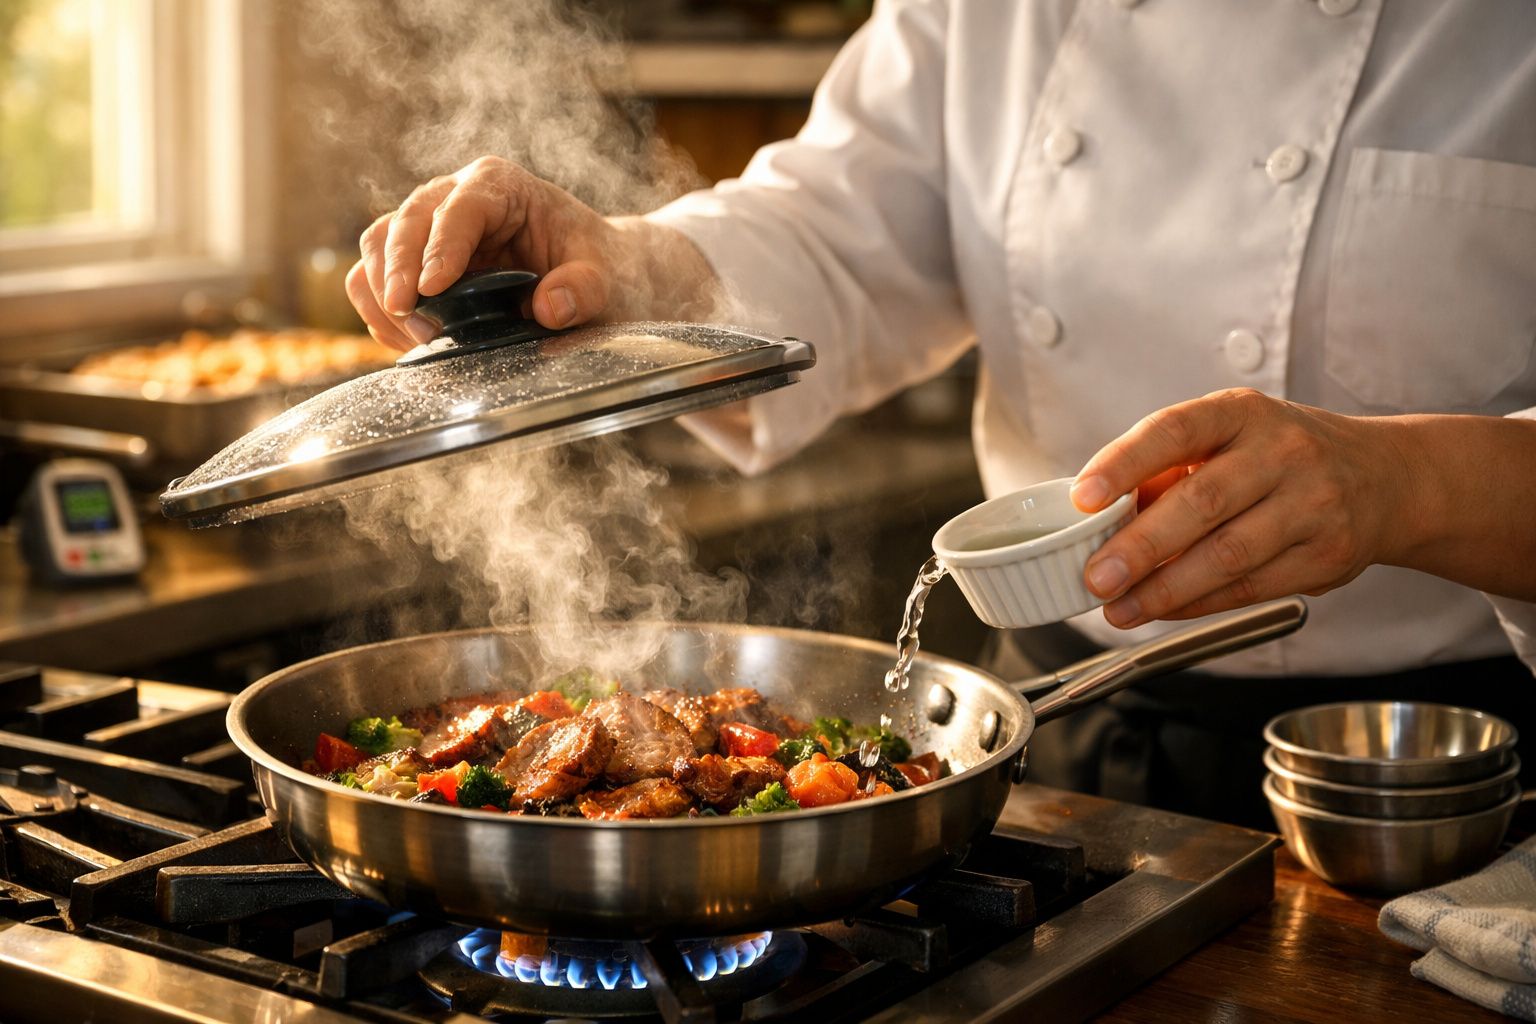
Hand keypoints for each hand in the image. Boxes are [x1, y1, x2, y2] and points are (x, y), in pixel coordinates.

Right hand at [345, 156, 623, 350]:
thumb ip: (584, 289)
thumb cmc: (596, 267)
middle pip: (403, 223)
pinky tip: (409, 343)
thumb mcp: (605, 278)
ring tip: (417, 338)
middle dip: (397, 272)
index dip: (440, 247)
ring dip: (382, 294)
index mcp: (500, 186)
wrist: (592, 275)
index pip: (459, 208)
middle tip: (411, 320)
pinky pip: (373, 281)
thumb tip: (550, 308)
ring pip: (376, 247)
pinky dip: (379, 313)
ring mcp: (428, 229)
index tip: (431, 288)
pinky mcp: (413, 262)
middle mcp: (454, 197)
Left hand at [1069, 388, 1414, 626]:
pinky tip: (1163, 610)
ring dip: (1164, 589)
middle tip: (1095, 577)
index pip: (1175, 430)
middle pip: (1201, 503)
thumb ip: (1168, 471)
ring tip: (1118, 608)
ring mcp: (1312, 504)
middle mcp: (1282, 452)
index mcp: (1242, 413)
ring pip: (1227, 555)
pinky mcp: (1327, 555)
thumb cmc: (1282, 456)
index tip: (1083, 497)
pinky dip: (1199, 604)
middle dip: (1139, 547)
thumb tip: (1099, 521)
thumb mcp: (1230, 438)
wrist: (1386, 478)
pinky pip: (1250, 587)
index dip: (1124, 463)